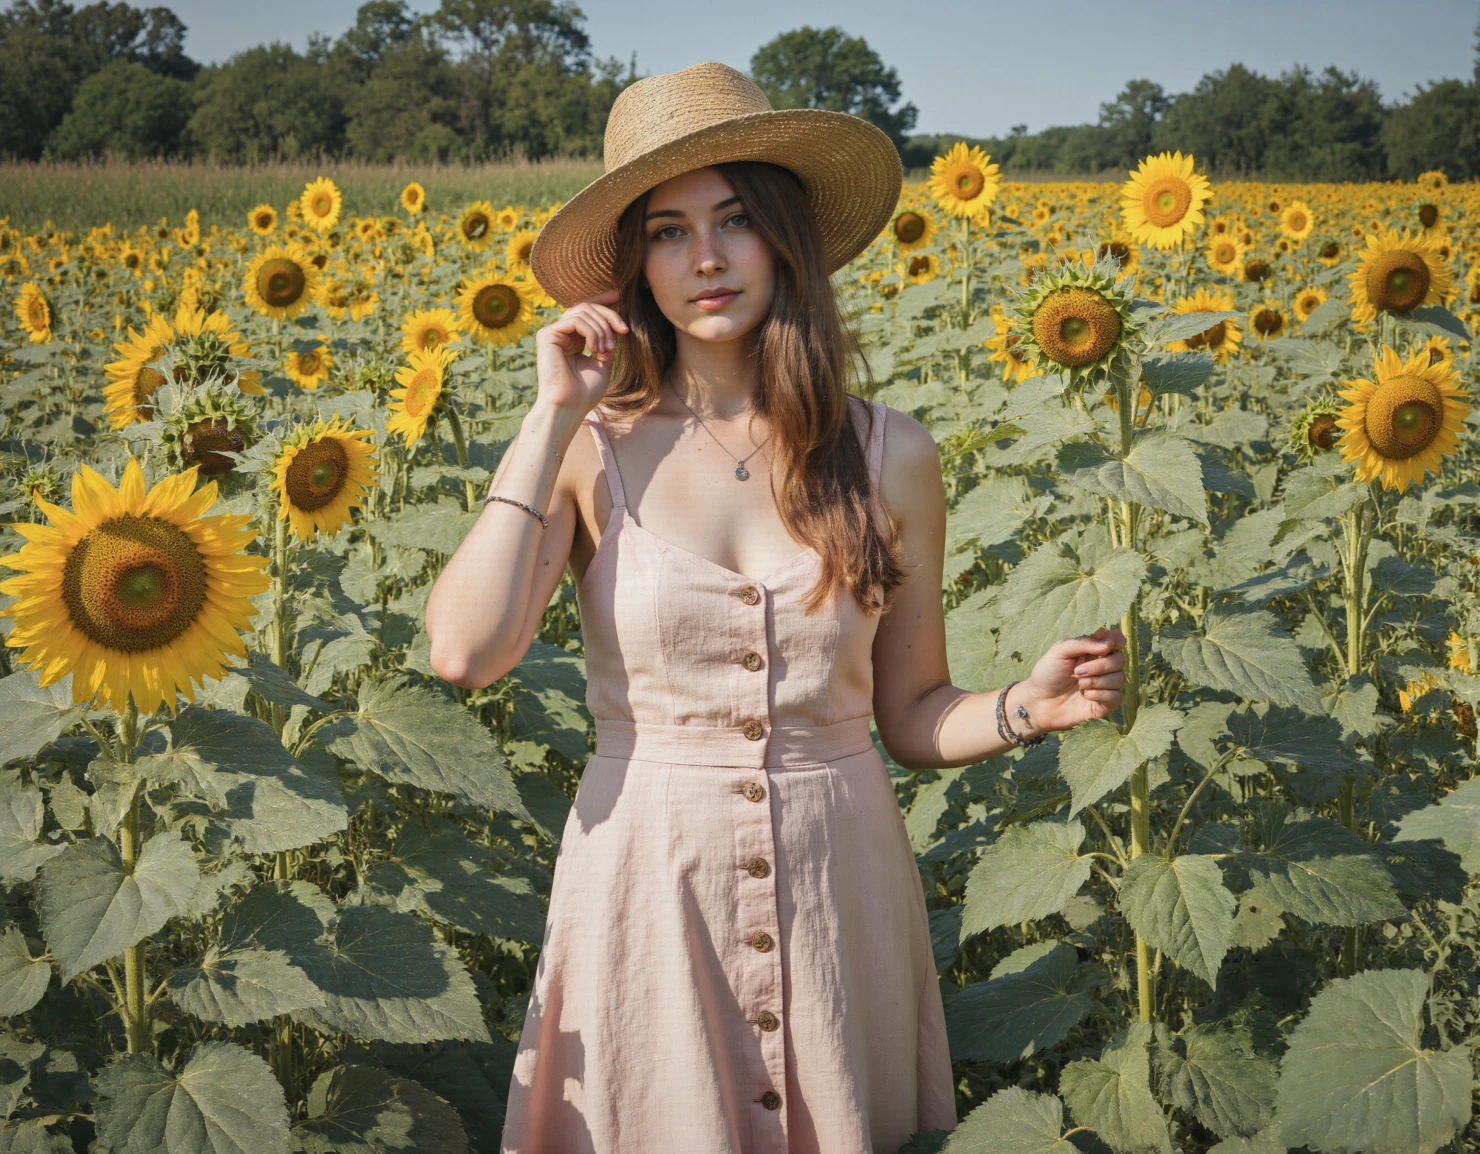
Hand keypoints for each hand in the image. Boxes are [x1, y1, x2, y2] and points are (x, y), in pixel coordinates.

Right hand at [534, 288, 629, 415]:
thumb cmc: (585, 392)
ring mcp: (552, 333)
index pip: (586, 311)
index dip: (602, 301)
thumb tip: (613, 325)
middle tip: (623, 332)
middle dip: (609, 316)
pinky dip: (591, 331)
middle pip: (587, 307)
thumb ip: (606, 342)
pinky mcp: (546, 335)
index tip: (619, 295)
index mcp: (573, 340)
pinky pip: (575, 320)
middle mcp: (561, 334)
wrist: (570, 406)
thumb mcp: (603, 362)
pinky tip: (596, 348)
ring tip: (606, 350)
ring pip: (583, 311)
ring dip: (602, 328)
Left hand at [1012, 627, 1127, 734]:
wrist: (1038, 702)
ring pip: (1120, 679)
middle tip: (1077, 671)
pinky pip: (1116, 697)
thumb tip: (1109, 643)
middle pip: (1120, 660)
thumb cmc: (1047, 674)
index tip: (1103, 648)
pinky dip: (1099, 695)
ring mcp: (1105, 686)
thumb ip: (1083, 642)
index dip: (1116, 641)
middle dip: (1099, 666)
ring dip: (1096, 681)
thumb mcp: (1060, 651)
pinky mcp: (1105, 705)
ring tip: (1079, 685)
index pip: (1118, 640)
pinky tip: (1084, 696)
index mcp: (1094, 650)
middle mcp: (1103, 667)